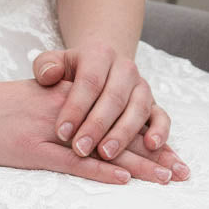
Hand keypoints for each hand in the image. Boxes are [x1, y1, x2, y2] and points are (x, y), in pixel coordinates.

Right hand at [0, 77, 182, 185]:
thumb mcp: (31, 99)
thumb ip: (60, 105)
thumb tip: (85, 123)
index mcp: (65, 97)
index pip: (114, 114)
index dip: (144, 133)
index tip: (171, 149)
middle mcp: (64, 110)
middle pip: (117, 130)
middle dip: (152, 151)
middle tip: (183, 170)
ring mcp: (48, 130)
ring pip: (102, 147)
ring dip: (137, 164)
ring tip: (168, 177)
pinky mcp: (31, 149)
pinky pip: (71, 161)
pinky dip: (98, 170)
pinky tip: (122, 178)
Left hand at [31, 43, 189, 180]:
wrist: (100, 64)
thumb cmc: (71, 70)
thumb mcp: (53, 62)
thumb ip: (46, 66)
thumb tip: (49, 75)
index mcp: (99, 54)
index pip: (89, 81)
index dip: (76, 107)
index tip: (61, 132)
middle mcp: (125, 68)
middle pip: (114, 97)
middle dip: (96, 125)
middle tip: (80, 148)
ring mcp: (142, 86)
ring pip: (138, 109)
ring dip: (123, 133)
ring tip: (106, 154)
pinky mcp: (154, 103)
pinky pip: (162, 116)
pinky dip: (160, 131)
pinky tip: (151, 146)